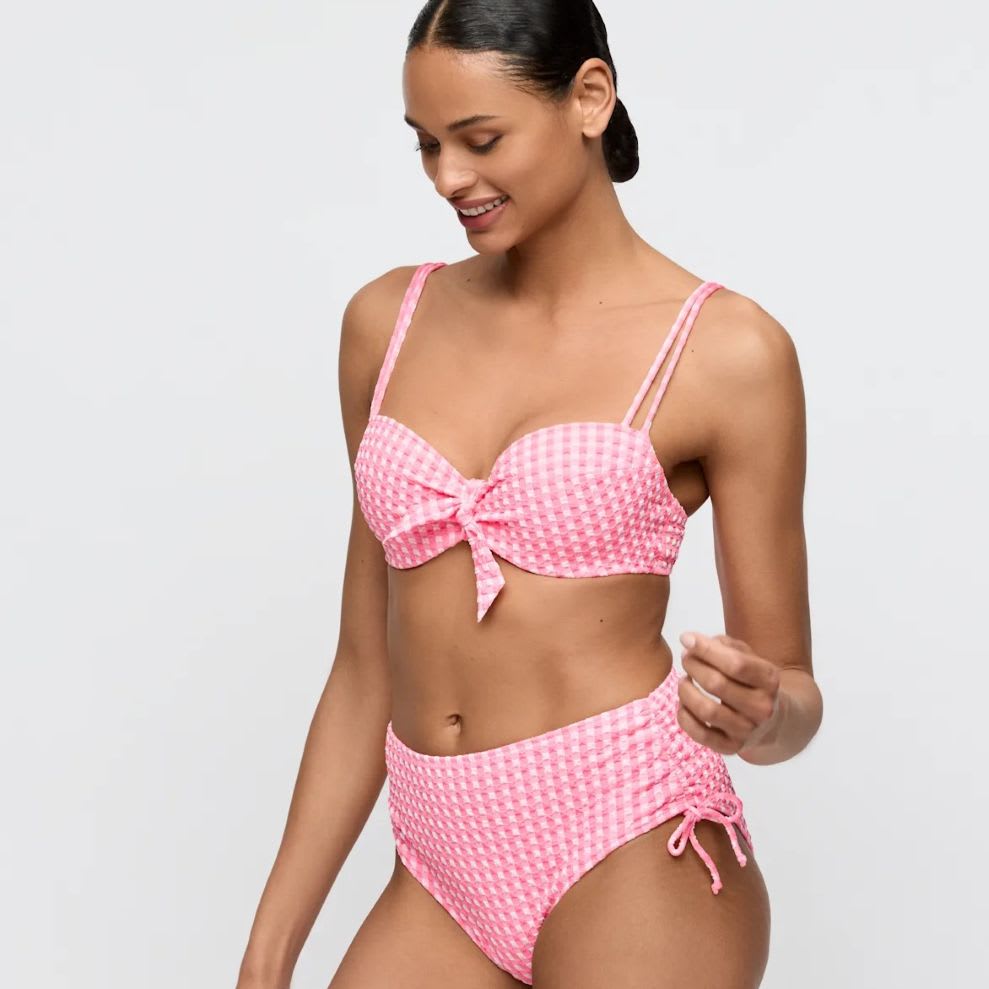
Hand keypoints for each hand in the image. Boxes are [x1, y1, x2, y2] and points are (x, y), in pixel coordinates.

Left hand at [676, 631, 781, 754]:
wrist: (773, 720)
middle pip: (717, 684)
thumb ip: (724, 645)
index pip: (735, 663)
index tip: (686, 638)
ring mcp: (747, 730)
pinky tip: (684, 703)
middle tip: (686, 658)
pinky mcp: (731, 747)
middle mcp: (762, 707)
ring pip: (706, 710)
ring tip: (683, 680)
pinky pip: (699, 733)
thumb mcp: (749, 657)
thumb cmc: (752, 681)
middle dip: (693, 666)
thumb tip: (692, 642)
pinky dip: (684, 716)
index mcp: (769, 679)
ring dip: (686, 691)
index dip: (706, 649)